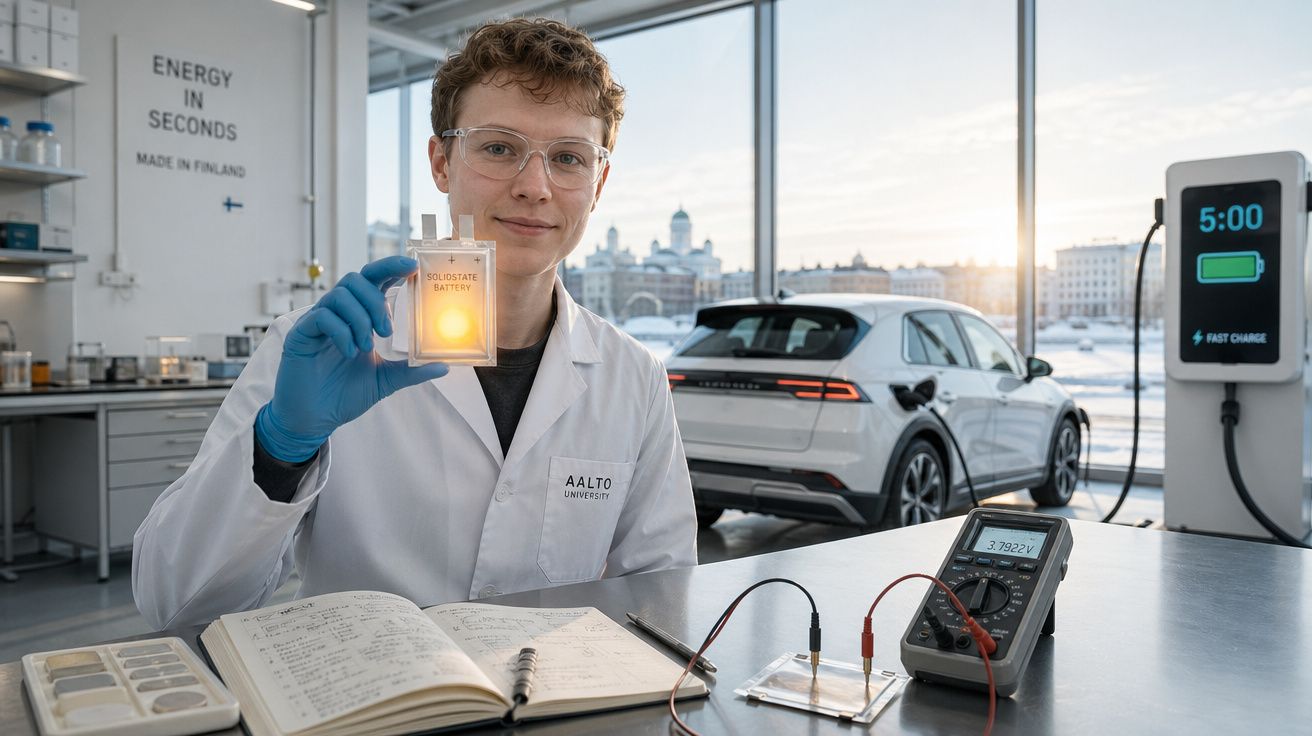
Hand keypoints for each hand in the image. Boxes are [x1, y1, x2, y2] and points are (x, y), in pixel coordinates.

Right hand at [255, 256, 448, 461]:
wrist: (314, 420)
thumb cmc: (344, 395)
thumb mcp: (386, 380)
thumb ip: (411, 370)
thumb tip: (444, 365)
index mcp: (358, 318)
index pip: (374, 281)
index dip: (391, 267)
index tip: (413, 267)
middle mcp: (337, 314)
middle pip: (356, 279)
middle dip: (376, 300)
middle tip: (386, 330)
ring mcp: (317, 322)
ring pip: (339, 295)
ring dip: (359, 318)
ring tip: (366, 346)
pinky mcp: (300, 335)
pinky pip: (321, 317)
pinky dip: (341, 331)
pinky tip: (349, 352)